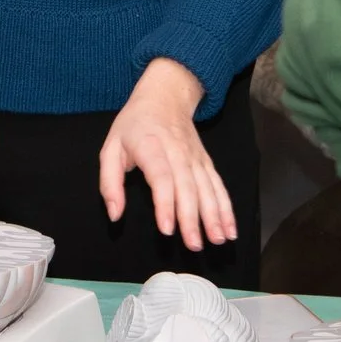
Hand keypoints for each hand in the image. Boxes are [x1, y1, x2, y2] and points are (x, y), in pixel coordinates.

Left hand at [99, 58, 236, 251]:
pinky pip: (218, 186)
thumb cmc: (134, 125)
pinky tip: (230, 229)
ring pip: (207, 188)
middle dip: (192, 218)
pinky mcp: (206, 162)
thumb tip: (115, 215)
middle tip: (194, 245)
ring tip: (218, 240)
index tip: (167, 229)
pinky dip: (227, 208)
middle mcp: (177, 152)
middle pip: (187, 187)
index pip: (161, 177)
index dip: (165, 203)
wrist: (165, 96)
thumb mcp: (111, 147)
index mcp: (150, 146)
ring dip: (214, 216)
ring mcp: (195, 157)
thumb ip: (110, 183)